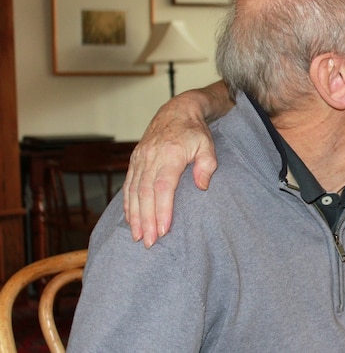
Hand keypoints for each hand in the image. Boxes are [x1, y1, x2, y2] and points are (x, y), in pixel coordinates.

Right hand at [122, 90, 219, 247]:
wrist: (178, 111)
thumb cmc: (195, 132)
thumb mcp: (208, 145)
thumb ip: (207, 165)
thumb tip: (202, 186)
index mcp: (169, 155)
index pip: (163, 187)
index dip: (162, 209)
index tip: (163, 229)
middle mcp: (151, 158)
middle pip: (145, 193)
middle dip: (146, 220)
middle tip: (149, 242)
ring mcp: (140, 159)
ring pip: (134, 191)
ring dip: (135, 216)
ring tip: (138, 237)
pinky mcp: (135, 160)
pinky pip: (128, 185)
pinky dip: (128, 204)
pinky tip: (130, 219)